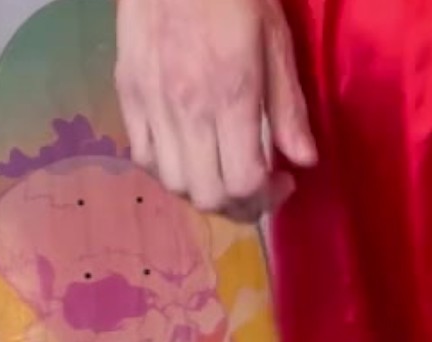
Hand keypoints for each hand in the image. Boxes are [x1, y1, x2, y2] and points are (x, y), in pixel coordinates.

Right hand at [114, 0, 317, 221]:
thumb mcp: (277, 45)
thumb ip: (290, 109)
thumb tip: (304, 160)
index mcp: (230, 98)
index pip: (242, 182)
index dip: (268, 198)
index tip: (285, 181)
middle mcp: (186, 110)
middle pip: (206, 195)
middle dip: (239, 206)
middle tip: (260, 189)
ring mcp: (151, 104)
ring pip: (173, 183)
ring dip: (204, 192)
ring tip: (227, 174)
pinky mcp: (128, 94)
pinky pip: (144, 156)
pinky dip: (170, 170)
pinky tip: (193, 155)